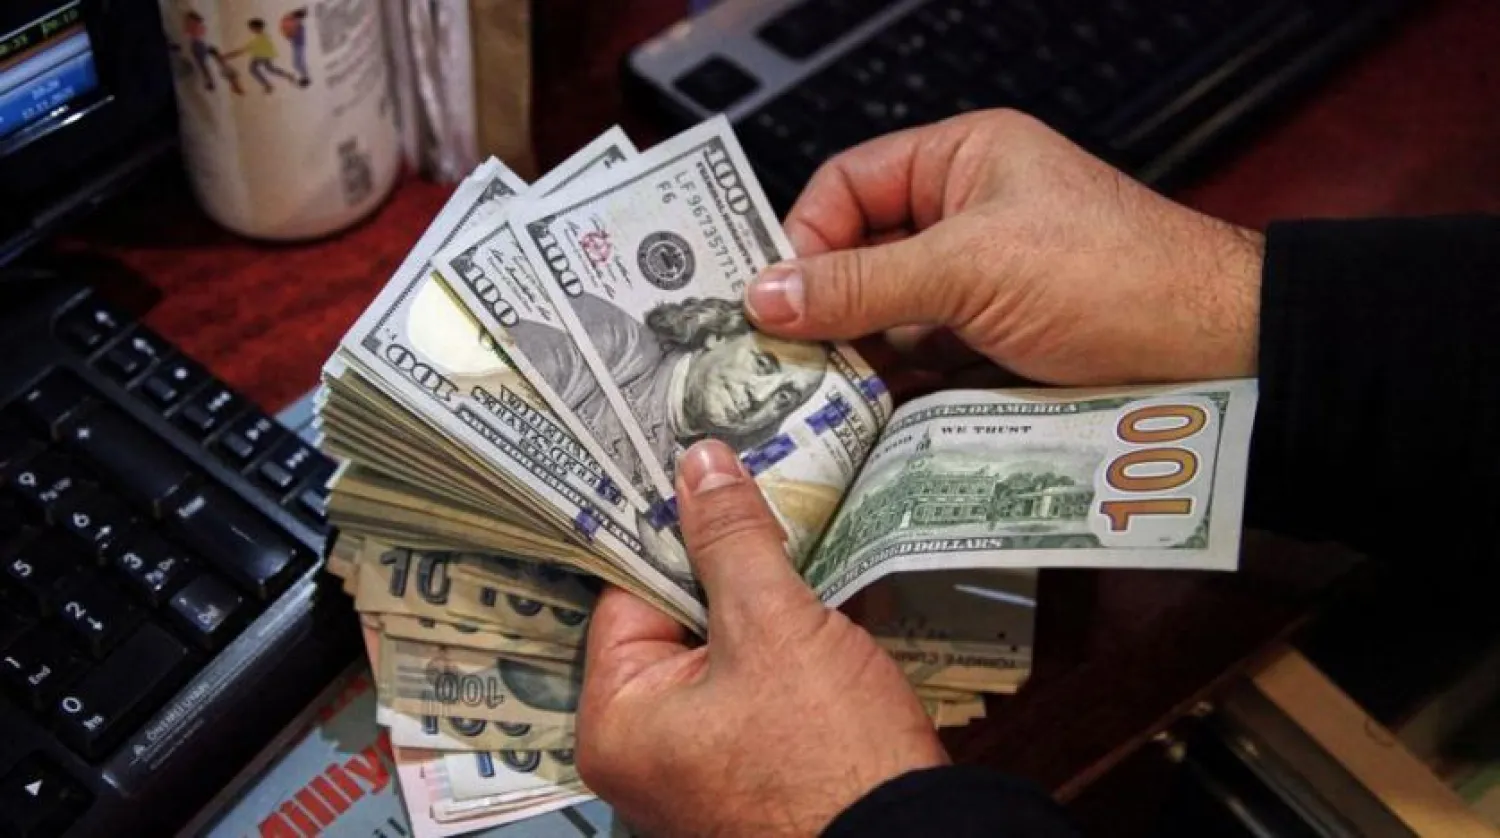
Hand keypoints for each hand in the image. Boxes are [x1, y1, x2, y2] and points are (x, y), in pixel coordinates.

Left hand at [577, 440, 946, 837]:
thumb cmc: (831, 761)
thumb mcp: (775, 626)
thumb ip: (731, 540)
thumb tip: (700, 465)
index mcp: (618, 724)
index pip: (629, 595)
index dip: (674, 534)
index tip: (708, 480)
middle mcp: (645, 755)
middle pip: (675, 623)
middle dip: (726, 569)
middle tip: (762, 504)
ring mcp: (701, 770)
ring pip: (724, 653)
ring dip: (765, 607)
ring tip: (801, 552)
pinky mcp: (755, 774)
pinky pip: (757, 691)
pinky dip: (788, 652)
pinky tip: (825, 613)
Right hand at [746, 109, 1264, 384]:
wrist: (1213, 354)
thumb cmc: (1115, 275)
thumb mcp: (971, 267)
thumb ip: (863, 281)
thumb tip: (766, 294)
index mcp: (962, 160)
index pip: (849, 184)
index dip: (804, 235)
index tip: (772, 295)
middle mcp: (965, 215)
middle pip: (860, 254)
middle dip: (822, 304)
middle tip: (777, 356)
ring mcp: (980, 284)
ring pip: (888, 315)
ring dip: (855, 353)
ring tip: (817, 394)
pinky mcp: (994, 345)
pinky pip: (922, 360)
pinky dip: (894, 386)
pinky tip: (866, 415)